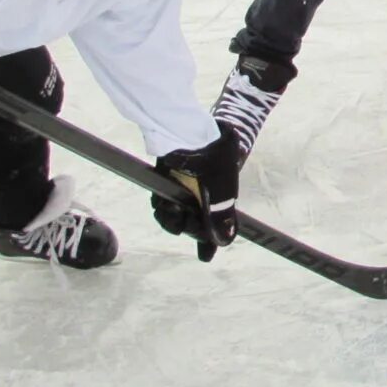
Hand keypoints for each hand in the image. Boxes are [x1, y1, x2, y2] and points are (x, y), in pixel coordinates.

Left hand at [153, 127, 239, 259]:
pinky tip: (161, 201)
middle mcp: (205, 195)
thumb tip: (226, 241)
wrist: (186, 129)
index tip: (204, 256)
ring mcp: (186, 188)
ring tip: (166, 207)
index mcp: (221, 196)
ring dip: (170, 217)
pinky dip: (161, 206)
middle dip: (184, 226)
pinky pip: (164, 203)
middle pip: (194, 224)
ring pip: (177, 216)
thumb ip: (220, 215)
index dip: (209, 241)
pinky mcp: (169, 182)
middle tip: (177, 217)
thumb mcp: (218, 188)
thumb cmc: (210, 157)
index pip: (217, 226)